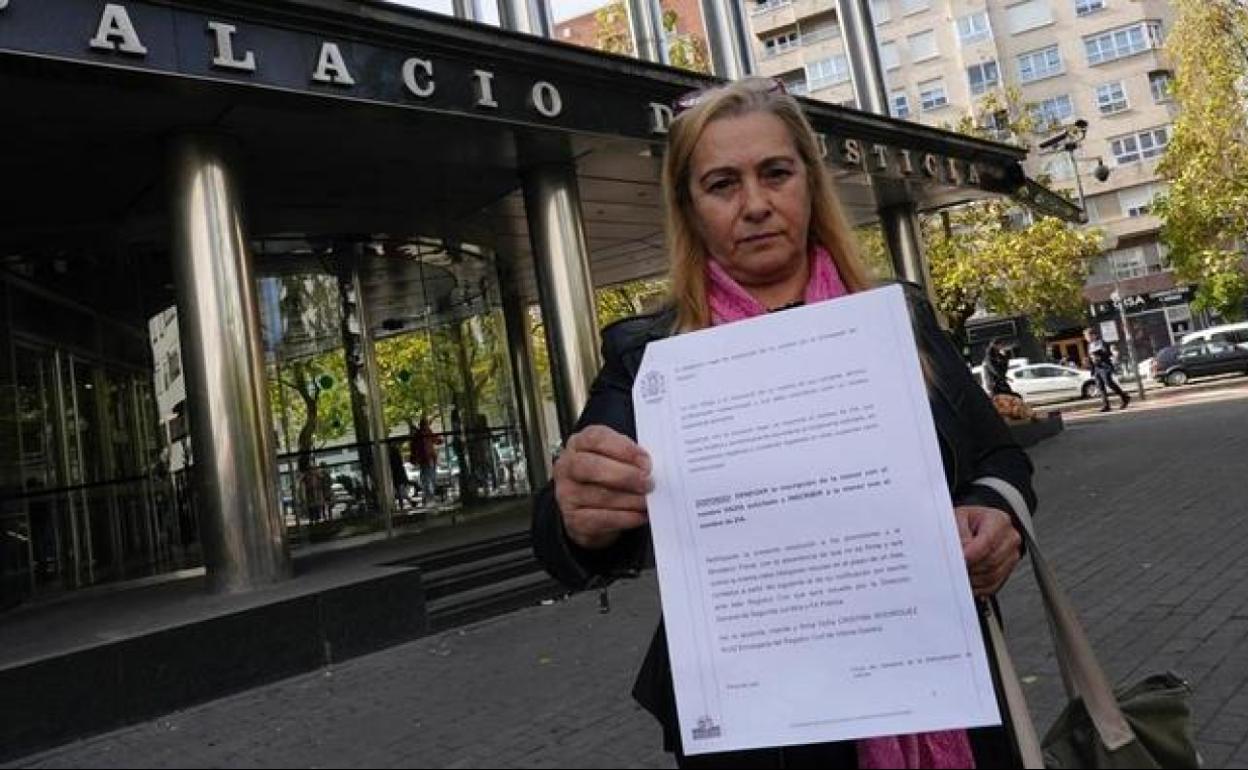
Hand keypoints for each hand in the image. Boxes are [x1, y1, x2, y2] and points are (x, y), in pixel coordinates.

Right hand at [554, 425, 651, 549]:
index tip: (645, 460)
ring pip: (600, 496)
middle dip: (625, 475)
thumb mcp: (616, 457)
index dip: (623, 449)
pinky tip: (639, 515)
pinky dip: (625, 518)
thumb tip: (647, 466)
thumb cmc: (607, 477)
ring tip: (647, 501)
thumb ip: (630, 456)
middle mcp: (567, 467)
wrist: (590, 509)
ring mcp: (567, 494)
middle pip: (592, 466)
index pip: (596, 439)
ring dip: (630, 500)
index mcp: (579, 443)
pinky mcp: (574, 519)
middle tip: (648, 483)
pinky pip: (602, 519)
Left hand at [956, 506, 1021, 596]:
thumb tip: (960, 552)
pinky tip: (968, 580)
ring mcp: (1011, 556)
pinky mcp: (1007, 571)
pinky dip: (978, 586)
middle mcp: (1009, 538)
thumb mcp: (958, 518)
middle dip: (971, 566)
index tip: (959, 559)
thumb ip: (959, 533)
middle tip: (955, 567)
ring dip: (974, 577)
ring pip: (993, 575)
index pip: (989, 542)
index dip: (972, 554)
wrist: (973, 526)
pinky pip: (993, 585)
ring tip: (960, 572)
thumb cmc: (966, 521)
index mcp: (999, 521)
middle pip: (992, 561)